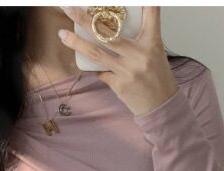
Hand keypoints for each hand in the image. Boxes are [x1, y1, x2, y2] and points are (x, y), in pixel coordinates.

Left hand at [58, 6, 178, 116]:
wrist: (161, 106)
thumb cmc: (158, 77)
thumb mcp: (155, 52)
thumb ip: (140, 37)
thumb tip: (115, 24)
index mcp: (152, 43)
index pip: (151, 15)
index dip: (146, 3)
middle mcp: (139, 55)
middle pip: (108, 33)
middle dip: (84, 19)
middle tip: (69, 7)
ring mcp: (127, 71)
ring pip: (96, 53)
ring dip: (76, 43)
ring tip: (62, 34)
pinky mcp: (119, 86)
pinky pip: (100, 72)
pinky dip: (94, 66)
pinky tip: (89, 63)